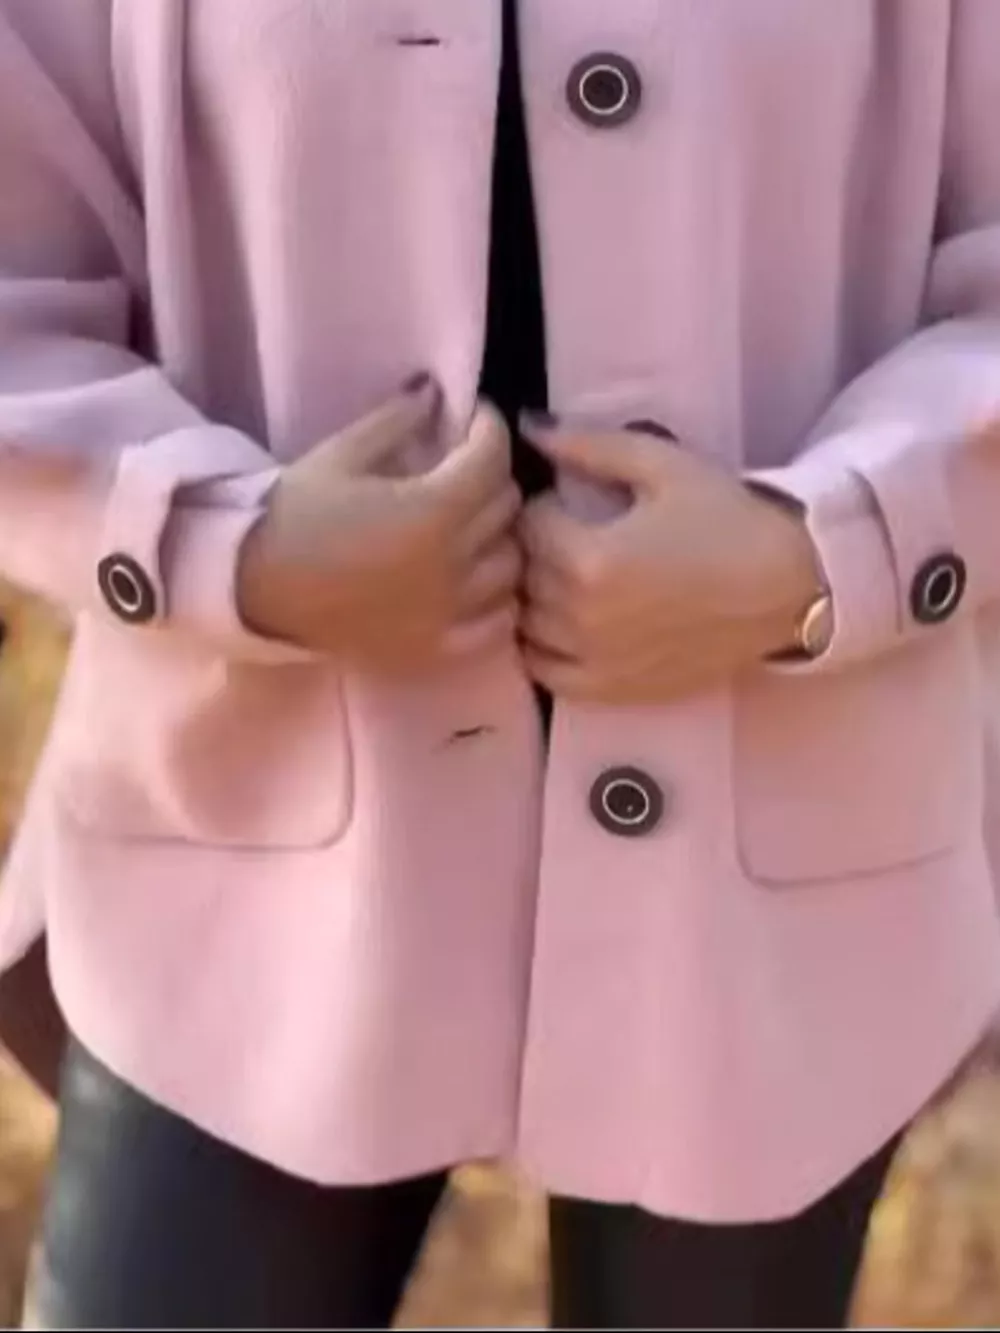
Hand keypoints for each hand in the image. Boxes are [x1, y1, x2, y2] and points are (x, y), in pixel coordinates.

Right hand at [237, 381, 520, 669]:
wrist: (254, 589)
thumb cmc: (295, 515)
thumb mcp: (342, 455)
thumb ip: (398, 420)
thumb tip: (436, 391)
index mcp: (432, 511)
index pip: (492, 459)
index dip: (489, 428)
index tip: (474, 419)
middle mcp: (453, 564)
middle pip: (507, 508)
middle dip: (491, 476)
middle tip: (465, 466)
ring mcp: (451, 612)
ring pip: (511, 564)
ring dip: (498, 535)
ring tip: (470, 523)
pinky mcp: (438, 648)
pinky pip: (498, 620)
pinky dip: (496, 595)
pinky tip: (473, 579)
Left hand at [517, 421, 823, 703]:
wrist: (788, 589)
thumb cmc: (728, 520)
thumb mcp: (663, 466)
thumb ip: (589, 447)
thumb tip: (529, 429)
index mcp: (589, 559)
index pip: (529, 524)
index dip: (545, 505)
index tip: (570, 504)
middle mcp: (582, 617)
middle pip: (524, 574)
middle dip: (539, 549)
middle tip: (572, 537)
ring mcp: (594, 660)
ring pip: (526, 622)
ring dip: (537, 596)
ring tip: (572, 578)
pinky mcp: (610, 690)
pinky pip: (546, 671)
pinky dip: (542, 647)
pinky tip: (566, 624)